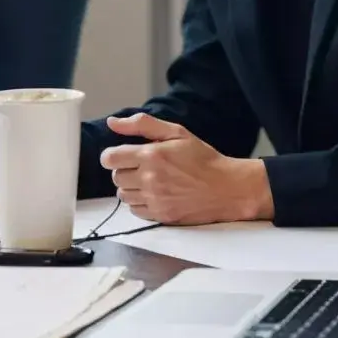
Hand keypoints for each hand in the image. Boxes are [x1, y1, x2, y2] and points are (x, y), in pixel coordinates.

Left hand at [100, 113, 273, 224]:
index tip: (121, 155)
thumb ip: (141, 124)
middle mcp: (150, 178)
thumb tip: (112, 122)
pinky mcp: (162, 215)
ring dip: (130, 188)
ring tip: (147, 181)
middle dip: (124, 170)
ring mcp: (156, 199)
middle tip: (140, 167)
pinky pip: (135, 211)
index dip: (112, 156)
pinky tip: (153, 195)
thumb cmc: (202, 157)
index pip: (109, 158)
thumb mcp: (175, 132)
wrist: (227, 188)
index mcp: (151, 155)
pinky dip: (139, 203)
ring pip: (123, 195)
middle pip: (116, 177)